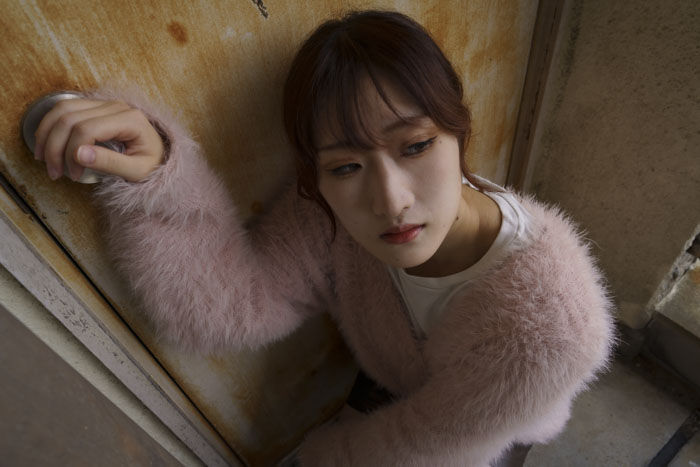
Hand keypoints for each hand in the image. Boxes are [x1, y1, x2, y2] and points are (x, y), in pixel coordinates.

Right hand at [34, 98, 164, 182]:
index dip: (72, 152)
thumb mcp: (137, 171)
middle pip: (70, 118)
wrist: (159, 155)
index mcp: (131, 120)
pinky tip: (46, 143)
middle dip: (55, 147)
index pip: (87, 129)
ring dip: (47, 134)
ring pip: (62, 109)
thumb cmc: (152, 164)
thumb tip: (78, 154)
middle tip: (54, 172)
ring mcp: (105, 103)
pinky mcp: (96, 106)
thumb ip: (110, 163)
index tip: (74, 174)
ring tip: (44, 160)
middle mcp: (116, 106)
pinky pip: (66, 108)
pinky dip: (50, 125)